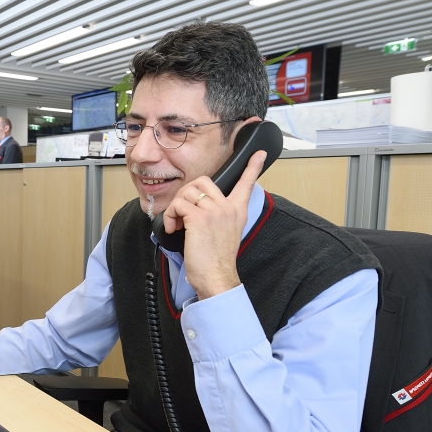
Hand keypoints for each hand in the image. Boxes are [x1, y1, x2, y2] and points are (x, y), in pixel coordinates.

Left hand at [161, 150, 265, 298]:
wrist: (216, 277)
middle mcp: (228, 208)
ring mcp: (215, 212)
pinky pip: (179, 205)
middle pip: (203, 181)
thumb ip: (219, 218)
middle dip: (186, 193)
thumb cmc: (216, 261)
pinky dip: (172, 215)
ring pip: (188, 192)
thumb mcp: (224, 234)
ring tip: (178, 223)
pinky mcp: (200, 218)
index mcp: (237, 211)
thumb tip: (198, 210)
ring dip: (176, 206)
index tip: (259, 153)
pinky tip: (175, 228)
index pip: (247, 184)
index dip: (252, 167)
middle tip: (182, 211)